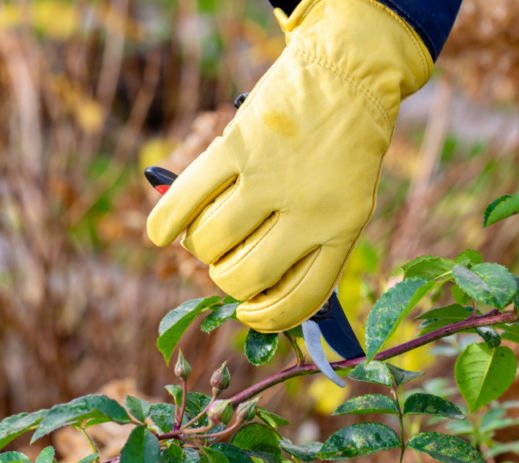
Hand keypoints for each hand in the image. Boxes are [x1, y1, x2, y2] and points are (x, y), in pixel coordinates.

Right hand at [146, 0, 432, 331]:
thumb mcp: (346, 203)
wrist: (348, 76)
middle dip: (227, 280)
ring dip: (200, 248)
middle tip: (228, 262)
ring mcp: (270, 179)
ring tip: (207, 232)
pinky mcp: (236, 148)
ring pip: (210, 245)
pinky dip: (164, 223)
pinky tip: (159, 234)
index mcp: (342, 230)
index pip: (299, 299)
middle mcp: (309, 211)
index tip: (249, 314)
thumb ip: (313, 244)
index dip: (267, 319)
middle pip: (244, 278)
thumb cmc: (345, 149)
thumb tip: (262, 295)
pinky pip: (184, 201)